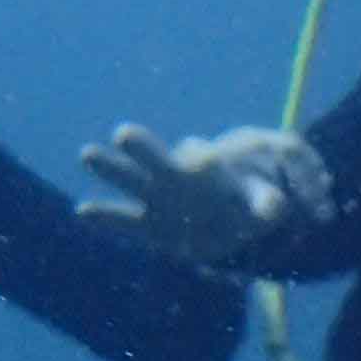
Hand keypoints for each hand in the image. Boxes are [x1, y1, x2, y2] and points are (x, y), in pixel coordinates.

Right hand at [78, 123, 333, 274]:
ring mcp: (156, 199)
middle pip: (155, 155)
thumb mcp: (265, 203)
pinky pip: (123, 221)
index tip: (204, 158)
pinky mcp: (147, 226)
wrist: (231, 220)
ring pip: (131, 180)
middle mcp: (174, 175)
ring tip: (88, 153)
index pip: (201, 157)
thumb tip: (277, 208)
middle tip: (126, 133)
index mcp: (206, 165)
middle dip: (143, 147)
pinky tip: (83, 211)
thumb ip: (268, 204)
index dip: (202, 158)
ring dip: (111, 168)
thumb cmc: (248, 202)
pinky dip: (106, 217)